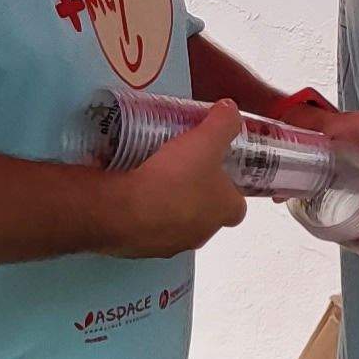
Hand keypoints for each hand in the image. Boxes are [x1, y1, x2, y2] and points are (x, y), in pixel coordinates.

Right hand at [108, 101, 251, 258]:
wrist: (121, 211)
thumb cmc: (174, 178)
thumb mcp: (205, 141)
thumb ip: (223, 123)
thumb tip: (231, 109)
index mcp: (225, 213)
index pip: (236, 204)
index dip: (228, 187)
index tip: (214, 169)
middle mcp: (202, 234)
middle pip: (205, 214)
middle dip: (195, 195)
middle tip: (180, 168)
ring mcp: (170, 245)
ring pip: (173, 223)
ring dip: (166, 205)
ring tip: (151, 176)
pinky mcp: (139, 248)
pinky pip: (143, 228)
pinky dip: (139, 213)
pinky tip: (129, 191)